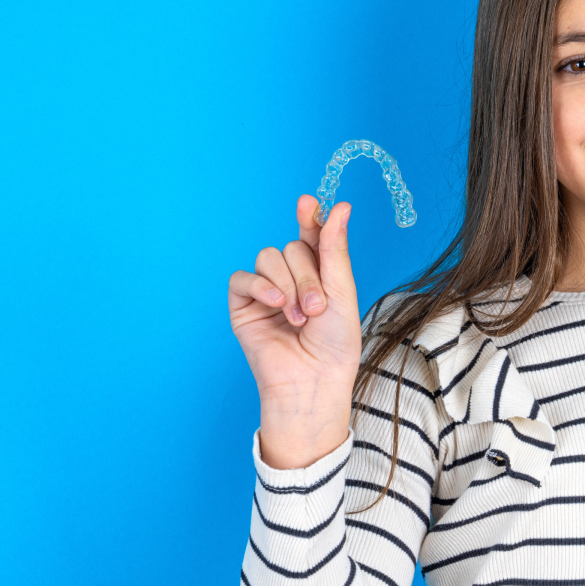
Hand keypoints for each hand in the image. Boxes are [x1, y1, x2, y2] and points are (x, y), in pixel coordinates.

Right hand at [228, 196, 361, 468]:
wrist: (313, 381)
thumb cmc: (334, 345)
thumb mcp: (342, 292)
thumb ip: (334, 249)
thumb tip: (339, 206)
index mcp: (319, 273)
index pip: (311, 235)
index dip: (309, 218)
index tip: (308, 203)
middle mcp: (291, 277)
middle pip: (291, 247)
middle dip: (307, 276)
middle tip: (317, 309)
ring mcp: (266, 290)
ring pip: (268, 258)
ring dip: (288, 284)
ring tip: (300, 317)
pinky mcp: (243, 306)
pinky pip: (242, 278)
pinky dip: (260, 286)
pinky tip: (276, 304)